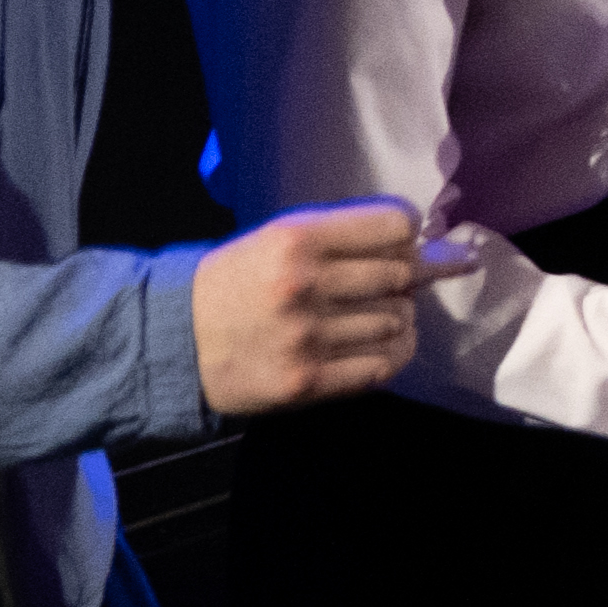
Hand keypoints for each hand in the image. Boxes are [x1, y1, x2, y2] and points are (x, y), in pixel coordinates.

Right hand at [190, 201, 428, 413]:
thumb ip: (346, 237)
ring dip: (398, 316)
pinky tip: (378, 343)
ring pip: (399, 320)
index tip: (404, 241)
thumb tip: (431, 247)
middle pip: (403, 274)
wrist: (176, 341)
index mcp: (295, 239)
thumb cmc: (235, 282)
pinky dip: (394, 351)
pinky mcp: (309, 380)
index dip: (408, 233)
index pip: (395, 226)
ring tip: (371, 313)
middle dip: (407, 277)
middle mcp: (305, 285)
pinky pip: (385, 364)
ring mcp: (308, 337)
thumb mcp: (276, 238)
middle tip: (390, 281)